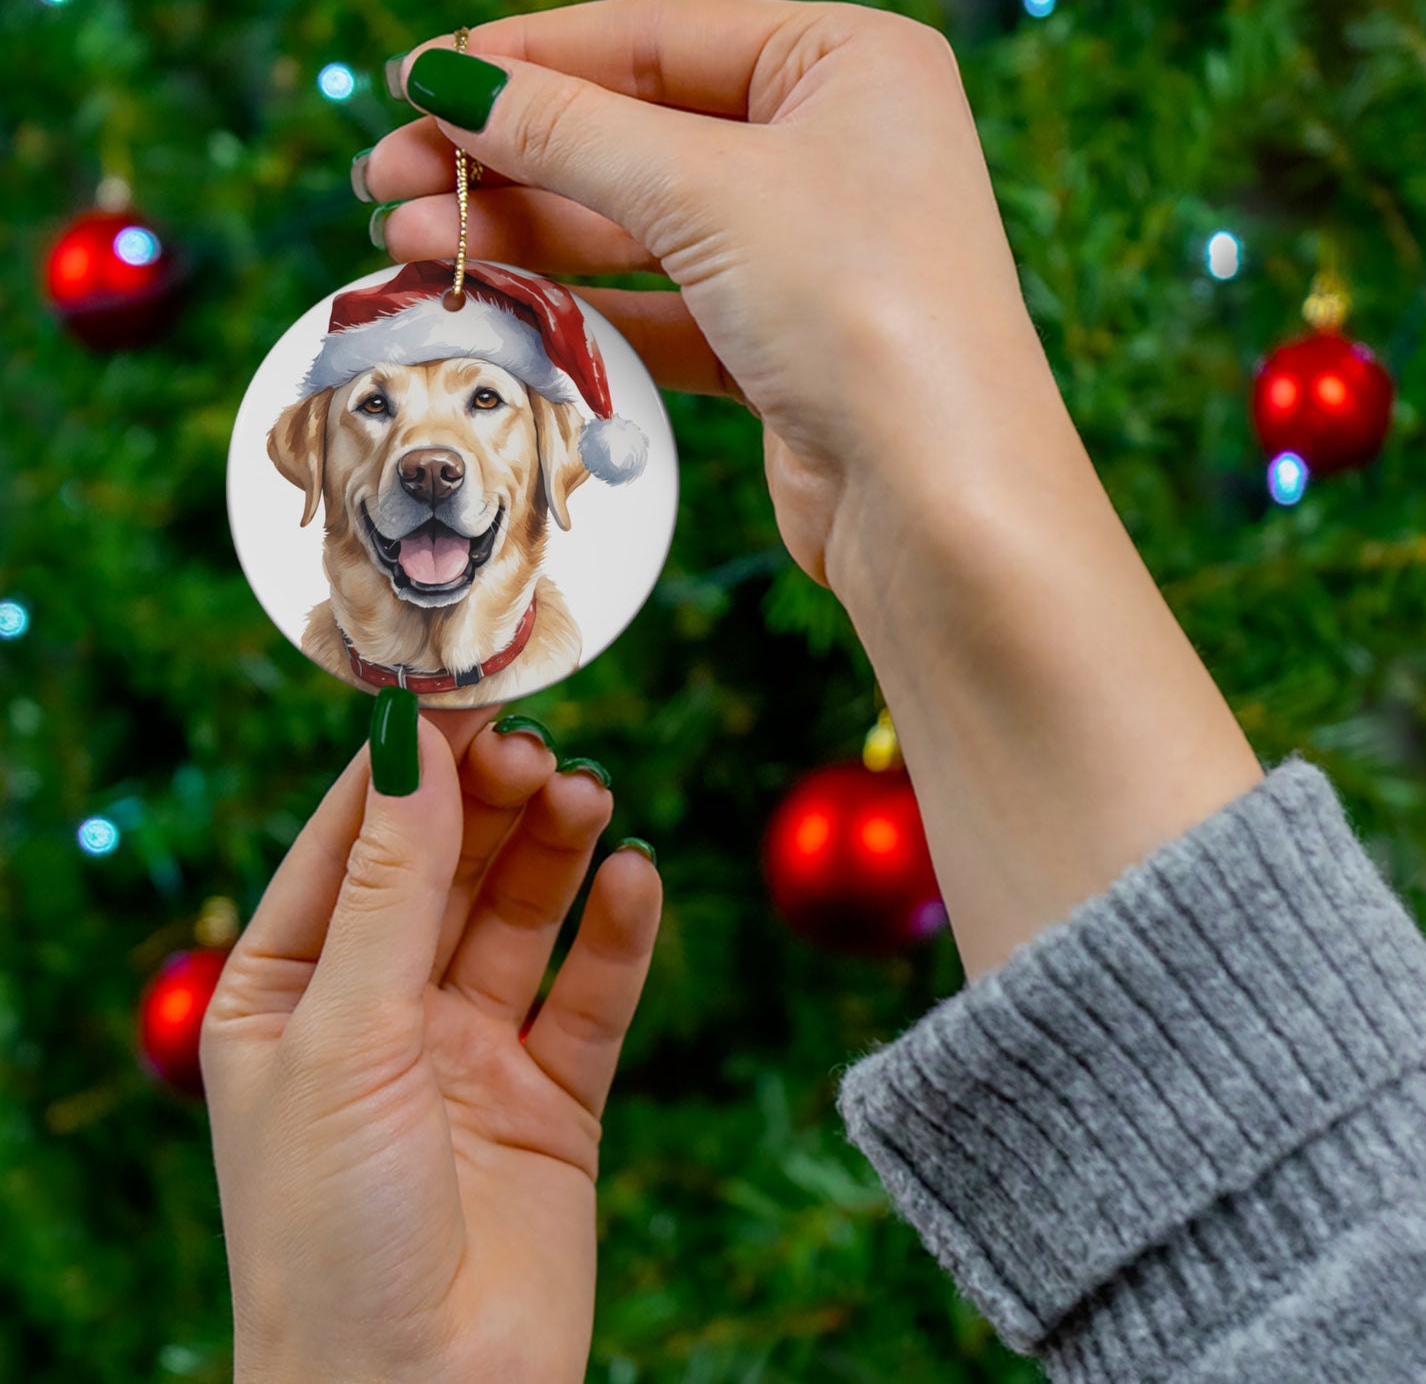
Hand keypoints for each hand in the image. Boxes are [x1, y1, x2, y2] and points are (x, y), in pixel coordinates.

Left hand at [201, 706, 661, 1383]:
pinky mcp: (552, 1098)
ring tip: (590, 797)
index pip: (350, 843)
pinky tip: (636, 877)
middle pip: (446, 868)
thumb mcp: (344, 1035)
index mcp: (289, 992)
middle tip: (541, 748)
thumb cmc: (331, 1232)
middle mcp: (380, 1013)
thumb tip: (409, 742)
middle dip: (491, 803)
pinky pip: (590, 995)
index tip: (464, 692)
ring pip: (521, 917)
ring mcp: (469, 1053)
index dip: (407, 767)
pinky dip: (617, 934)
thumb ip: (390, 886)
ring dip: (556, 851)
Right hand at [361, 0, 1053, 591]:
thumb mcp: (707, 190)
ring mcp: (808, 252)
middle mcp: (834, 149)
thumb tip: (451, 80)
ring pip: (640, 226)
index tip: (417, 81)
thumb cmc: (861, 308)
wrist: (937, 499)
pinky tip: (496, 303)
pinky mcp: (782, 345)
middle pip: (636, 133)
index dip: (527, 59)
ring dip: (525, 234)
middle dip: (508, 158)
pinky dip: (582, 306)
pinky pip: (662, 306)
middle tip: (387, 180)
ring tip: (408, 244)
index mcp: (847, 64)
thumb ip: (571, 131)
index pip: (655, 39)